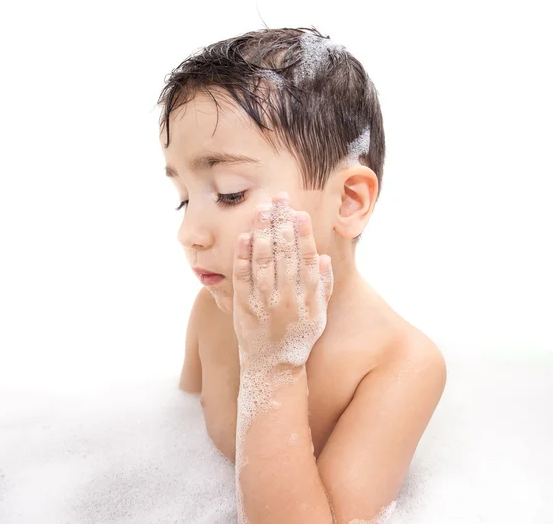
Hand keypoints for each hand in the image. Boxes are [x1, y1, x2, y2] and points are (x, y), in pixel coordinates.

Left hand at [232, 192, 333, 369]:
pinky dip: (243, 257)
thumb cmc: (298, 337)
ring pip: (263, 262)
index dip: (303, 235)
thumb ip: (323, 286)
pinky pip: (242, 279)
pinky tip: (244, 237)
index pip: (306, 260)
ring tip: (261, 210)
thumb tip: (323, 257)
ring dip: (262, 234)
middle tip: (279, 200)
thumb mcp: (318, 315)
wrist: (273, 366)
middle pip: (284, 255)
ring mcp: (264, 303)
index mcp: (307, 299)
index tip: (299, 213)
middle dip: (282, 225)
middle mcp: (287, 299)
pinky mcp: (243, 308)